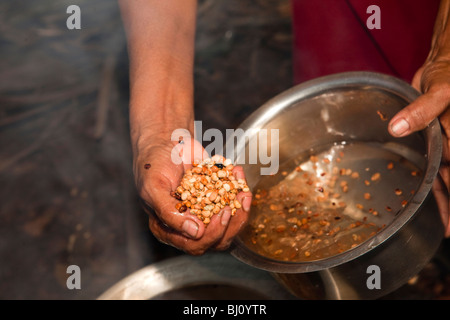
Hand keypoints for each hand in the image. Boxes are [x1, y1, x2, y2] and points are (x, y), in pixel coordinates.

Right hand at [133, 134, 251, 254]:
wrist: (163, 141)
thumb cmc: (152, 165)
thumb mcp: (153, 188)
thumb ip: (169, 212)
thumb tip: (195, 233)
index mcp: (169, 229)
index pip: (194, 245)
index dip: (212, 234)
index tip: (223, 214)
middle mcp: (187, 225)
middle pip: (216, 239)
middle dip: (232, 224)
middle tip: (238, 203)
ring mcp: (204, 211)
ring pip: (228, 224)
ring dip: (241, 210)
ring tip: (244, 191)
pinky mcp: (216, 197)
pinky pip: (232, 201)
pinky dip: (239, 188)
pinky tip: (238, 173)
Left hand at [388, 59, 449, 236]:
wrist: (444, 64)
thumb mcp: (441, 90)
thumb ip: (423, 110)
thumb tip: (397, 127)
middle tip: (448, 230)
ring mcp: (445, 146)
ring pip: (444, 177)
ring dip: (441, 199)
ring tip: (442, 225)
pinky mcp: (433, 143)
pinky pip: (432, 166)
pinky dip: (430, 182)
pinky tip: (425, 196)